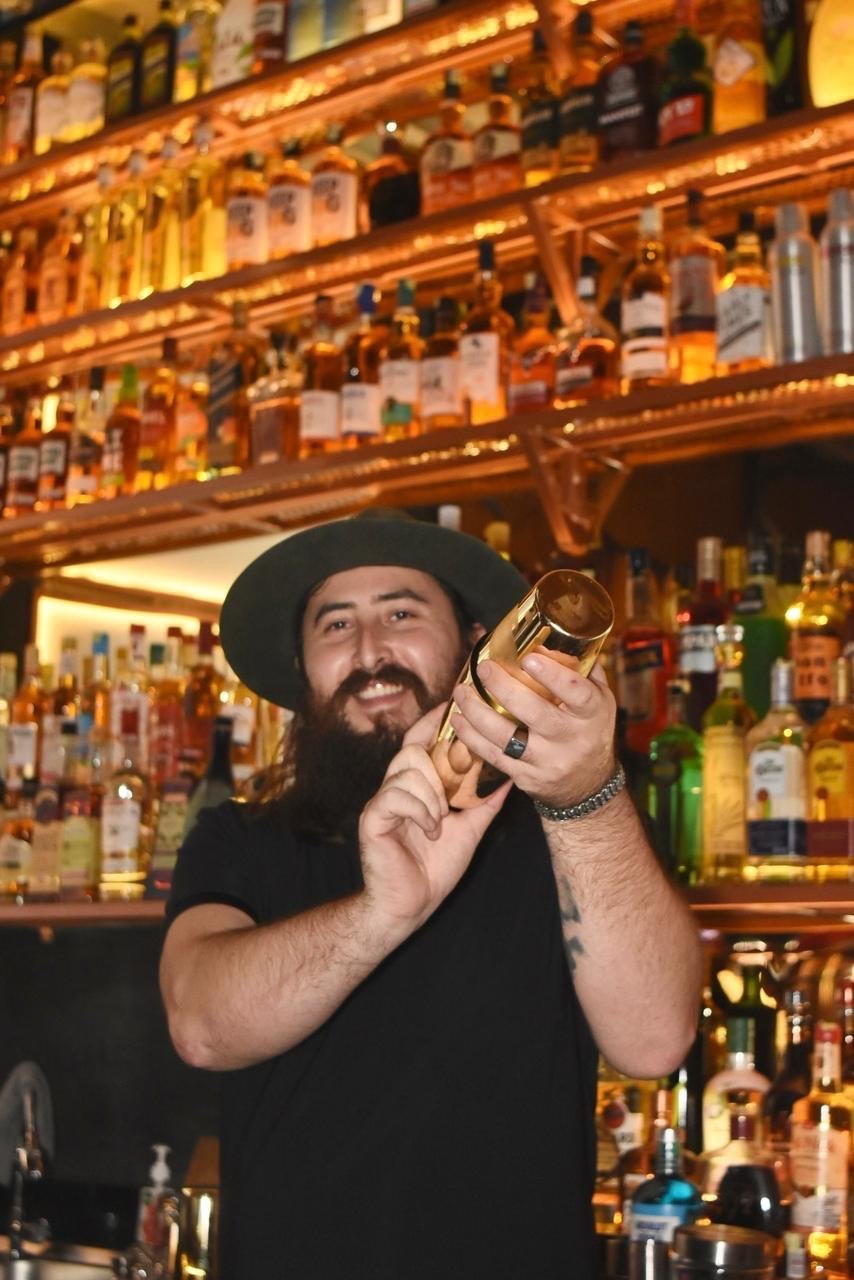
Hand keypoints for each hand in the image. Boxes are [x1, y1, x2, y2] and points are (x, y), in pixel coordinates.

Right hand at [359, 703, 510, 931]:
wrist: (410, 906)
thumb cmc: (435, 869)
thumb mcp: (469, 830)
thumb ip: (484, 803)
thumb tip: (510, 779)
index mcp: (416, 787)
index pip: (419, 741)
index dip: (432, 722)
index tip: (451, 704)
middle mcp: (395, 788)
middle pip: (412, 749)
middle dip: (438, 767)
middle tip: (452, 798)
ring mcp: (381, 802)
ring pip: (407, 770)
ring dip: (432, 796)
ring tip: (440, 821)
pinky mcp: (372, 818)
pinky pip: (395, 796)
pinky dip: (420, 811)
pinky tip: (430, 831)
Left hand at [449, 654, 615, 810]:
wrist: (587, 784)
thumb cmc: (589, 729)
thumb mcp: (599, 699)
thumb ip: (580, 670)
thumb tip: (546, 641)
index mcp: (592, 714)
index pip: (577, 694)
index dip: (553, 676)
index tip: (529, 657)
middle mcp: (571, 739)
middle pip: (535, 713)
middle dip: (504, 688)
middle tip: (484, 668)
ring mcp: (546, 761)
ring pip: (506, 738)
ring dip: (477, 712)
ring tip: (461, 691)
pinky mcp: (525, 777)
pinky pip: (493, 756)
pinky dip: (471, 737)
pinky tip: (459, 719)